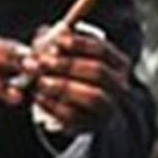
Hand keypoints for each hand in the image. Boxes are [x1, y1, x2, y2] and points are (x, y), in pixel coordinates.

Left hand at [20, 21, 134, 137]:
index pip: (102, 49)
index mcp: (118, 63)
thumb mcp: (68, 55)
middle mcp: (119, 86)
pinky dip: (53, 106)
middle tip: (42, 62)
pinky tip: (38, 97)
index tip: (57, 39)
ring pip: (92, 96)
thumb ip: (58, 42)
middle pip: (99, 71)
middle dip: (68, 65)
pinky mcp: (90, 125)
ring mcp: (108, 108)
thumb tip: (49, 32)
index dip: (79, 43)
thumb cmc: (73, 74)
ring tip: (40, 81)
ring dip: (63, 86)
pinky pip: (75, 116)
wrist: (82, 109)